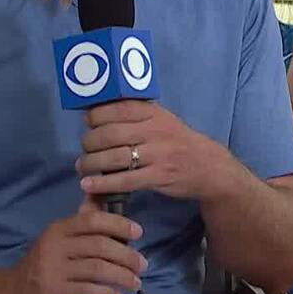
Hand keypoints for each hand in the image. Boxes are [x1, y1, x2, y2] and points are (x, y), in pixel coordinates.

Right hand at [2, 200, 146, 293]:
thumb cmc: (43, 267)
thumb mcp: (59, 242)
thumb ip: (82, 225)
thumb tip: (102, 197)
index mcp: (58, 230)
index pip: (92, 220)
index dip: (119, 224)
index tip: (138, 233)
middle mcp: (54, 246)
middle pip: (99, 245)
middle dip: (127, 255)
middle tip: (143, 265)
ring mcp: (52, 269)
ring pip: (97, 269)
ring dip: (122, 276)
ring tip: (136, 283)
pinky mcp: (52, 292)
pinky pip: (88, 292)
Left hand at [77, 101, 232, 201]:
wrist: (209, 167)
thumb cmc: (179, 142)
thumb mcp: (164, 120)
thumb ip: (137, 115)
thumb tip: (97, 112)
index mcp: (154, 113)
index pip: (117, 108)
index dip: (96, 116)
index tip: (88, 123)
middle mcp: (155, 131)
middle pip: (110, 133)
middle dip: (89, 142)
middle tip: (84, 150)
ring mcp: (158, 154)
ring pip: (114, 157)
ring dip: (91, 164)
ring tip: (82, 168)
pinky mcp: (159, 176)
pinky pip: (124, 180)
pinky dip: (103, 184)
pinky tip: (89, 185)